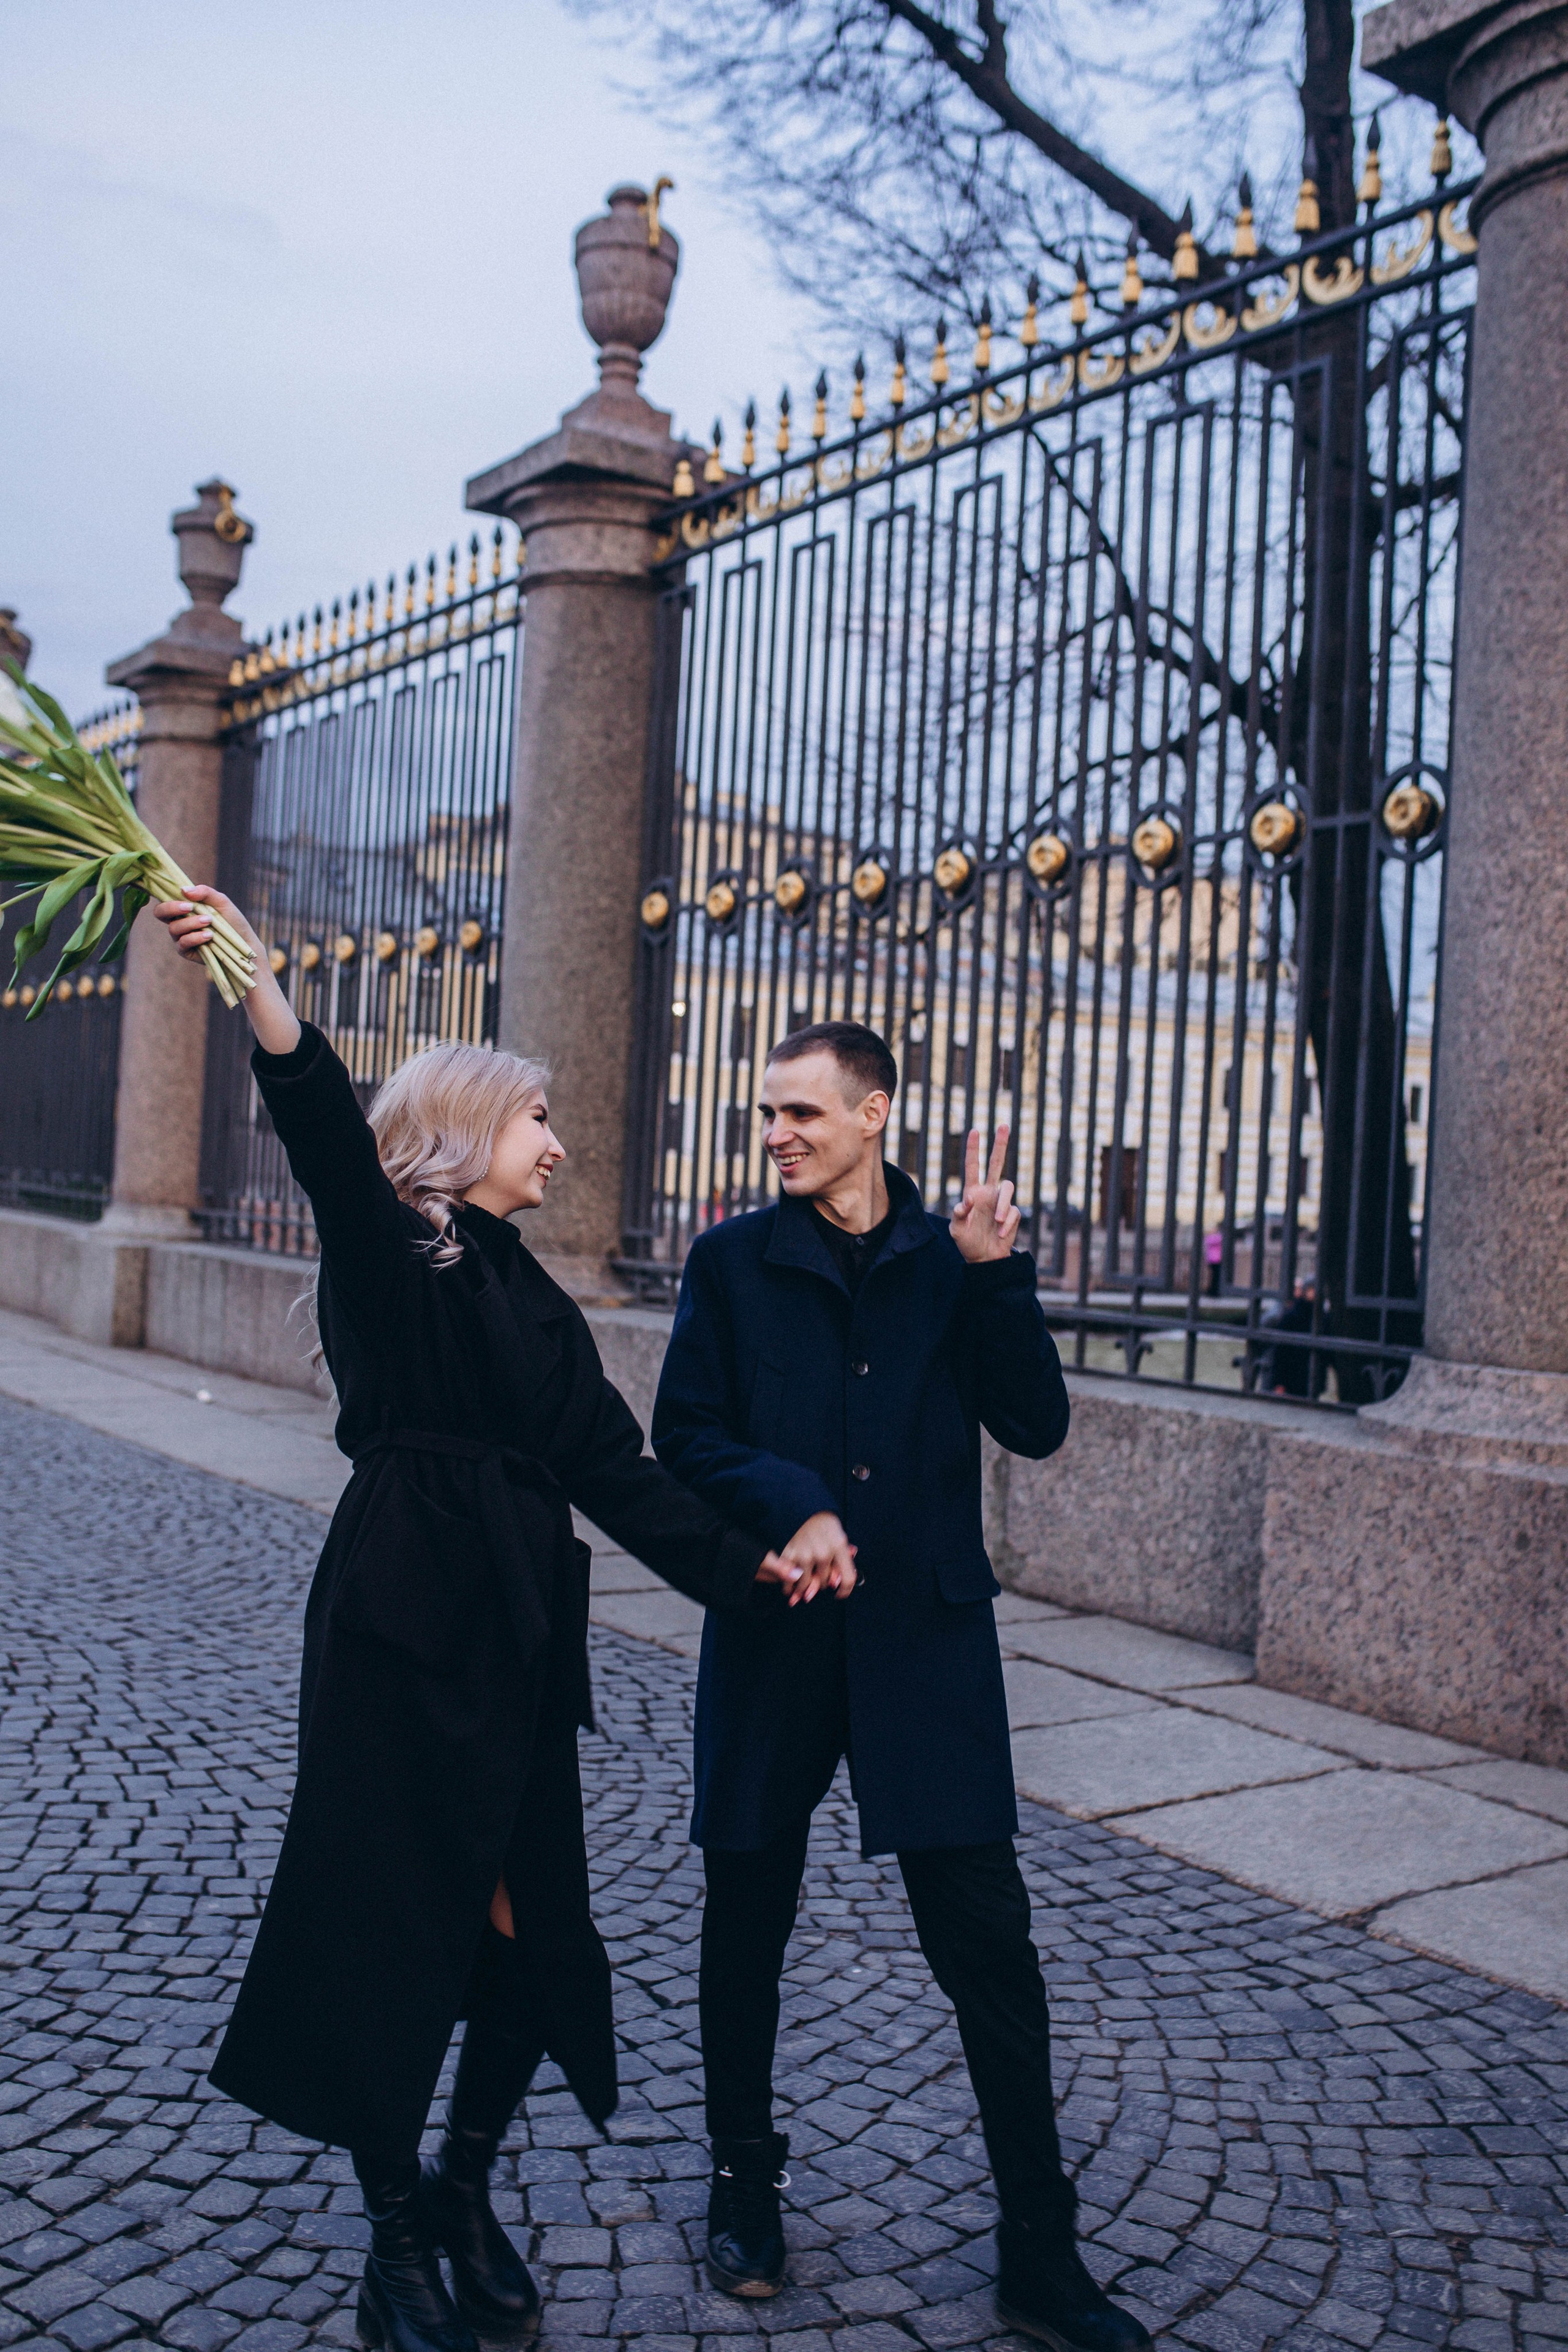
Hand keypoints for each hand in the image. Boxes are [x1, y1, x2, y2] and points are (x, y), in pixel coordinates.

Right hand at [154, 885, 300, 1054]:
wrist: (244, 945)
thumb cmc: (233, 922)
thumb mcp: (222, 903)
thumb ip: (205, 892)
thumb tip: (184, 889)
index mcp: (184, 909)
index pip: (165, 901)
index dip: (169, 900)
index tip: (185, 899)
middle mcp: (179, 922)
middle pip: (161, 913)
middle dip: (172, 908)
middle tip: (189, 908)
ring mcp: (181, 938)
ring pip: (173, 928)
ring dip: (191, 923)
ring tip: (209, 922)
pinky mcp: (187, 952)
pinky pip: (182, 944)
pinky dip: (195, 938)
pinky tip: (208, 936)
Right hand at [779, 1510, 856, 1605]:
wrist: (800, 1506)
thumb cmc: (822, 1523)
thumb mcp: (838, 1535)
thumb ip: (842, 1559)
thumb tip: (837, 1582)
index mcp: (839, 1545)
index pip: (848, 1578)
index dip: (845, 1590)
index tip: (840, 1594)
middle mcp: (823, 1552)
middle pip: (824, 1582)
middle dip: (821, 1581)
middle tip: (816, 1574)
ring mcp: (805, 1554)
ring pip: (806, 1585)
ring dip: (804, 1588)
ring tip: (801, 1584)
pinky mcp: (789, 1555)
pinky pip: (789, 1581)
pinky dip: (789, 1587)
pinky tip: (789, 1586)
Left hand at [949, 1127, 1020, 1263]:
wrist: (985, 1259)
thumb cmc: (967, 1242)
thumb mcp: (956, 1230)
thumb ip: (959, 1214)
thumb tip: (968, 1199)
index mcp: (972, 1192)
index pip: (972, 1167)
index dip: (973, 1149)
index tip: (974, 1131)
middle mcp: (988, 1193)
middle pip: (996, 1163)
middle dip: (999, 1145)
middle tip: (1003, 1125)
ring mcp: (1000, 1202)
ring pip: (1008, 1187)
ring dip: (1002, 1204)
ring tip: (998, 1221)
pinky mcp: (1012, 1214)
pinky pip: (1012, 1213)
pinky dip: (1007, 1224)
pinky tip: (1001, 1234)